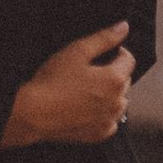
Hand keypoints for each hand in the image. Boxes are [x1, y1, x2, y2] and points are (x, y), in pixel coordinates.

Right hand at [3, 25, 132, 148]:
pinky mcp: (98, 134)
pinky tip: (88, 108)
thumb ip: (104, 38)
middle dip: (113, 72)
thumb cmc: (53, 81)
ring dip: (111, 94)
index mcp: (114, 79)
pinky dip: (105, 114)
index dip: (116, 52)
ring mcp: (108, 120)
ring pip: (120, 102)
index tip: (101, 53)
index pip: (128, 59)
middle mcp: (117, 101)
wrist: (34, 113)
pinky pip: (111, 122)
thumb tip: (123, 27)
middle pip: (125, 80)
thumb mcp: (77, 51)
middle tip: (89, 71)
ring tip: (88, 89)